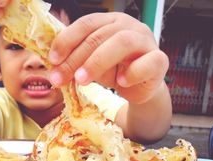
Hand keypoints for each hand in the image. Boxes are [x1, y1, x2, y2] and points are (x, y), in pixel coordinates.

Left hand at [49, 12, 168, 103]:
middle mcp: (129, 26)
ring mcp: (146, 40)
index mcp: (109, 21)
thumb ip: (75, 60)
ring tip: (82, 81)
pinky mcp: (160, 60)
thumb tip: (52, 66)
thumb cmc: (113, 70)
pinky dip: (132, 72)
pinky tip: (120, 82)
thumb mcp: (90, 64)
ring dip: (97, 62)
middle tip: (60, 78)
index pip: (86, 24)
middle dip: (75, 58)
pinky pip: (148, 62)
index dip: (67, 40)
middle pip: (99, 35)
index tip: (52, 60)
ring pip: (122, 42)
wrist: (139, 86)